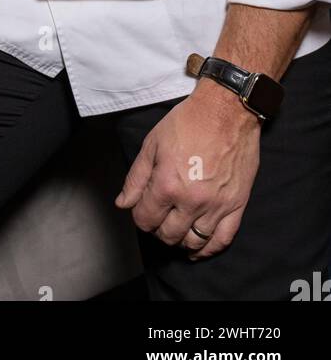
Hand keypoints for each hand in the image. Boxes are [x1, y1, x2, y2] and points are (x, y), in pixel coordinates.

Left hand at [113, 88, 260, 258]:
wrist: (226, 111)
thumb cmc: (188, 122)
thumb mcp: (152, 143)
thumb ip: (136, 177)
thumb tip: (123, 203)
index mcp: (167, 184)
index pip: (145, 219)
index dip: (140, 216)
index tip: (142, 209)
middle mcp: (191, 201)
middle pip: (169, 234)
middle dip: (158, 229)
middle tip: (159, 217)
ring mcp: (216, 206)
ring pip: (194, 242)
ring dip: (181, 240)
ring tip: (176, 229)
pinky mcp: (237, 206)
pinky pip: (223, 239)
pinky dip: (209, 248)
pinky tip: (198, 247)